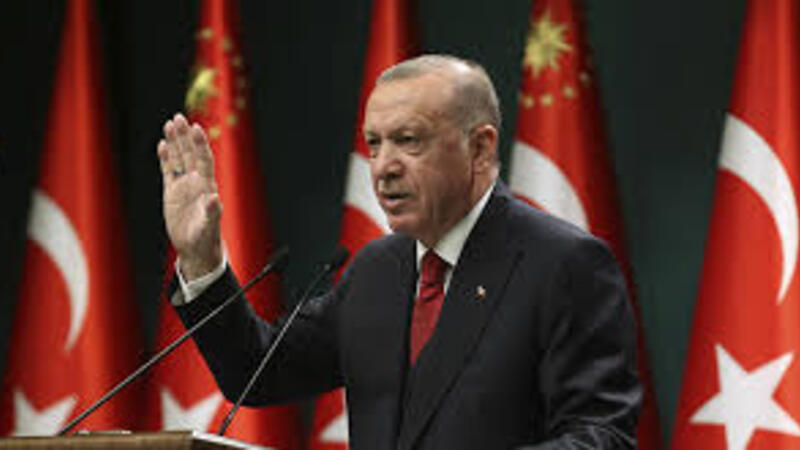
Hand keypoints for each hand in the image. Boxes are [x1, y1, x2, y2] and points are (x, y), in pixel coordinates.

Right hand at [157, 113, 222, 279]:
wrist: (196, 248)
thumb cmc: (206, 238)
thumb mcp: (209, 226)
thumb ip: (212, 212)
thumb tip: (214, 198)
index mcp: (206, 186)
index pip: (203, 159)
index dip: (200, 144)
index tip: (195, 128)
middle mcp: (196, 182)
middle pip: (190, 154)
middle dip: (185, 136)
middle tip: (179, 118)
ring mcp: (183, 186)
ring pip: (179, 158)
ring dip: (175, 142)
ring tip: (170, 124)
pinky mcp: (172, 192)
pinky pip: (169, 170)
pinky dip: (166, 158)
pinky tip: (163, 145)